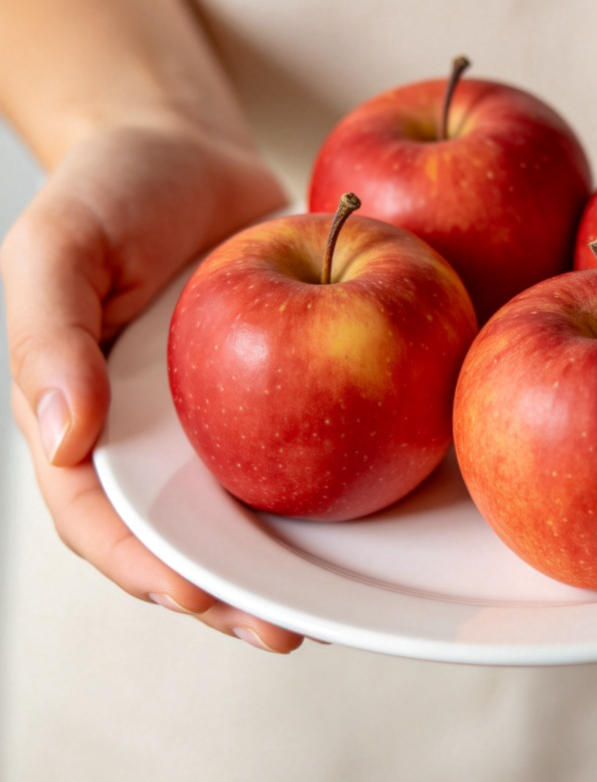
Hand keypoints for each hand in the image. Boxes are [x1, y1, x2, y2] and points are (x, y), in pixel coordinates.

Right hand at [1, 122, 305, 651]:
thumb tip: (62, 439)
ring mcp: (217, 424)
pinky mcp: (275, 394)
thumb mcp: (59, 246)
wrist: (192, 150)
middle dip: (226, 595)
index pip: (102, 518)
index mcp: (87, 422)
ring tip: (330, 609)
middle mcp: (153, 438)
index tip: (193, 596)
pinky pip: (295, 452)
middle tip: (284, 631)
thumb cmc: (113, 191)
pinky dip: (322, 489)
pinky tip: (363, 520)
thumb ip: (48, 337)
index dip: (143, 567)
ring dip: (281, 568)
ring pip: (244, 515)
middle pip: (183, 540)